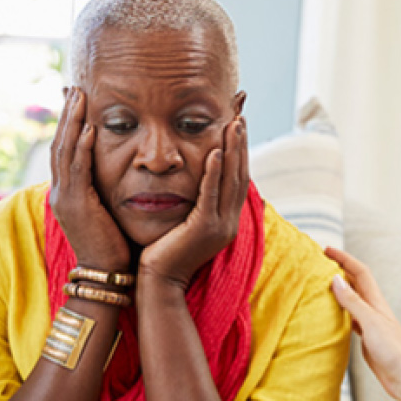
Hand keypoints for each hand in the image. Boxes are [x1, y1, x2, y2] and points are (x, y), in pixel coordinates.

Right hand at [49, 87, 130, 271]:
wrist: (105, 273)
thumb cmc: (114, 245)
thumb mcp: (108, 211)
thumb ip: (107, 190)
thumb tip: (124, 172)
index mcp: (68, 192)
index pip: (65, 150)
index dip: (69, 124)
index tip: (76, 100)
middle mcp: (61, 191)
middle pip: (60, 143)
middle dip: (67, 115)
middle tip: (73, 88)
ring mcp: (65, 197)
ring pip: (64, 151)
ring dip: (72, 122)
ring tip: (79, 97)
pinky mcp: (76, 205)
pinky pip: (78, 170)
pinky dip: (82, 147)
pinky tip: (89, 128)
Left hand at [138, 116, 247, 289]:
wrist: (159, 282)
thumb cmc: (164, 253)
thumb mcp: (185, 224)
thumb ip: (194, 204)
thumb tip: (193, 183)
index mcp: (226, 221)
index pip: (237, 181)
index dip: (240, 153)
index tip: (238, 128)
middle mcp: (228, 223)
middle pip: (240, 177)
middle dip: (241, 146)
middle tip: (240, 118)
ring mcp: (219, 227)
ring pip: (230, 182)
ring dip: (232, 152)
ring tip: (233, 126)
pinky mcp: (204, 229)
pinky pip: (211, 195)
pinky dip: (213, 173)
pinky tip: (214, 152)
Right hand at [325, 247, 400, 400]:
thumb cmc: (393, 350)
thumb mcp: (371, 322)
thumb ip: (353, 302)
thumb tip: (335, 279)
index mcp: (376, 302)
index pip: (359, 271)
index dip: (344, 258)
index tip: (326, 249)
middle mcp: (373, 309)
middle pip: (354, 283)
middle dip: (338, 270)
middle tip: (318, 263)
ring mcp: (370, 324)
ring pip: (351, 300)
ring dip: (337, 290)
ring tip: (318, 284)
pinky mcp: (367, 338)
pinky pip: (349, 318)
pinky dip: (338, 312)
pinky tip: (329, 315)